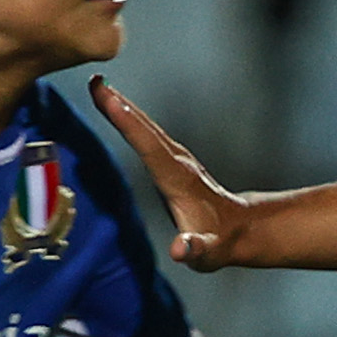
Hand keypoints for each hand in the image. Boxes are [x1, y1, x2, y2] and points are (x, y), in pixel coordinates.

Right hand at [91, 76, 250, 271]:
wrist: (240, 230)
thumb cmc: (219, 244)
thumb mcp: (209, 253)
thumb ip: (195, 250)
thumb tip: (179, 250)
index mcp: (180, 181)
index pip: (151, 147)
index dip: (130, 124)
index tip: (110, 100)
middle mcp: (178, 163)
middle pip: (146, 130)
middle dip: (121, 106)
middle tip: (96, 83)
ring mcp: (177, 159)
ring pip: (147, 128)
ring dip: (124, 107)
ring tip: (100, 87)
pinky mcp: (174, 160)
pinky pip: (148, 134)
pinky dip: (132, 118)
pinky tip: (118, 106)